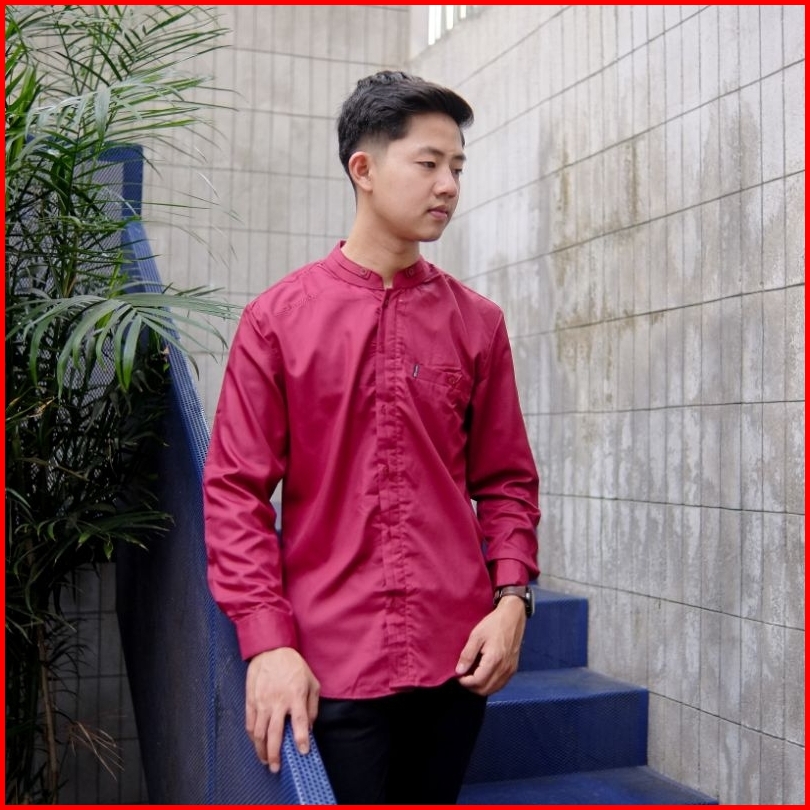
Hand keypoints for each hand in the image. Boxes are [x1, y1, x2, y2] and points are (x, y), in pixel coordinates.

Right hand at [245, 647, 319, 772]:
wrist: (271, 649)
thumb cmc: (293, 665)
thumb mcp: (312, 681)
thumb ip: (312, 706)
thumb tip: (310, 727)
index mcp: (295, 696)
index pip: (300, 722)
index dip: (301, 739)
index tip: (302, 752)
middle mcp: (278, 701)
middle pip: (274, 733)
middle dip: (275, 754)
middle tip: (276, 767)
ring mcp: (262, 702)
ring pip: (258, 732)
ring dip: (261, 750)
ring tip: (265, 760)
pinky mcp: (251, 700)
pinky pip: (249, 723)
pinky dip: (252, 737)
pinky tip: (256, 744)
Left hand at [455, 596, 526, 695]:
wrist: (513, 617)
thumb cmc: (493, 624)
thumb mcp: (476, 635)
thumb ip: (467, 655)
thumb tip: (459, 671)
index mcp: (494, 660)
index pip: (477, 682)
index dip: (464, 682)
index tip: (457, 675)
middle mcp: (504, 669)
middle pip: (485, 690)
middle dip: (471, 686)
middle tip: (463, 676)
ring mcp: (510, 670)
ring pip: (493, 689)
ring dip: (480, 687)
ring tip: (472, 675)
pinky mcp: (513, 669)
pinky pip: (500, 684)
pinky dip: (490, 684)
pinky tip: (483, 674)